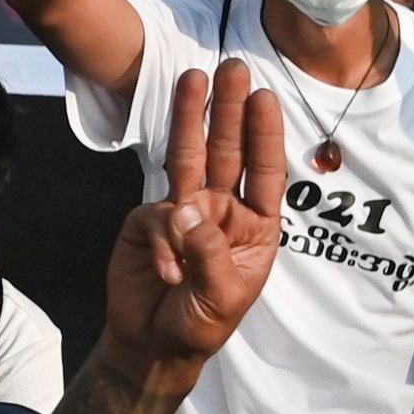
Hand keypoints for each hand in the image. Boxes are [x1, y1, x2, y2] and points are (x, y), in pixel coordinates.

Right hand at [98, 61, 288, 374]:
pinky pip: (156, 217)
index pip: (265, 172)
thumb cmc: (200, 323)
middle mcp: (221, 210)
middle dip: (229, 110)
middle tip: (234, 69)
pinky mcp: (148, 221)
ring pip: (189, 158)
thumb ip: (209, 252)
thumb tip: (183, 208)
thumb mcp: (221, 296)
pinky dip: (163, 242)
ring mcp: (183, 212)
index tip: (265, 98)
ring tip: (194, 76)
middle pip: (227, 151)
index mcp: (255, 225)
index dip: (264, 135)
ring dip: (192, 118)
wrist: (152, 343)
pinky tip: (167, 272)